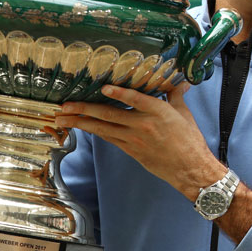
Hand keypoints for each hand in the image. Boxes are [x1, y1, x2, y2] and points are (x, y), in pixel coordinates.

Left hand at [55, 84, 225, 200]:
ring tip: (62, 118)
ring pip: (102, 129)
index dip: (120, 94)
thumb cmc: (189, 140)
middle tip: (64, 105)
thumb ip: (175, 94)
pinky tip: (81, 126)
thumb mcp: (183, 113)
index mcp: (158, 112)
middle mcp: (142, 125)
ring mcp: (134, 139)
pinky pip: (108, 138)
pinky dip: (93, 131)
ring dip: (80, 122)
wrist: (190, 169)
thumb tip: (181, 81)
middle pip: (108, 115)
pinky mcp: (131, 150)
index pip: (136, 100)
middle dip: (83, 109)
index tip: (104, 88)